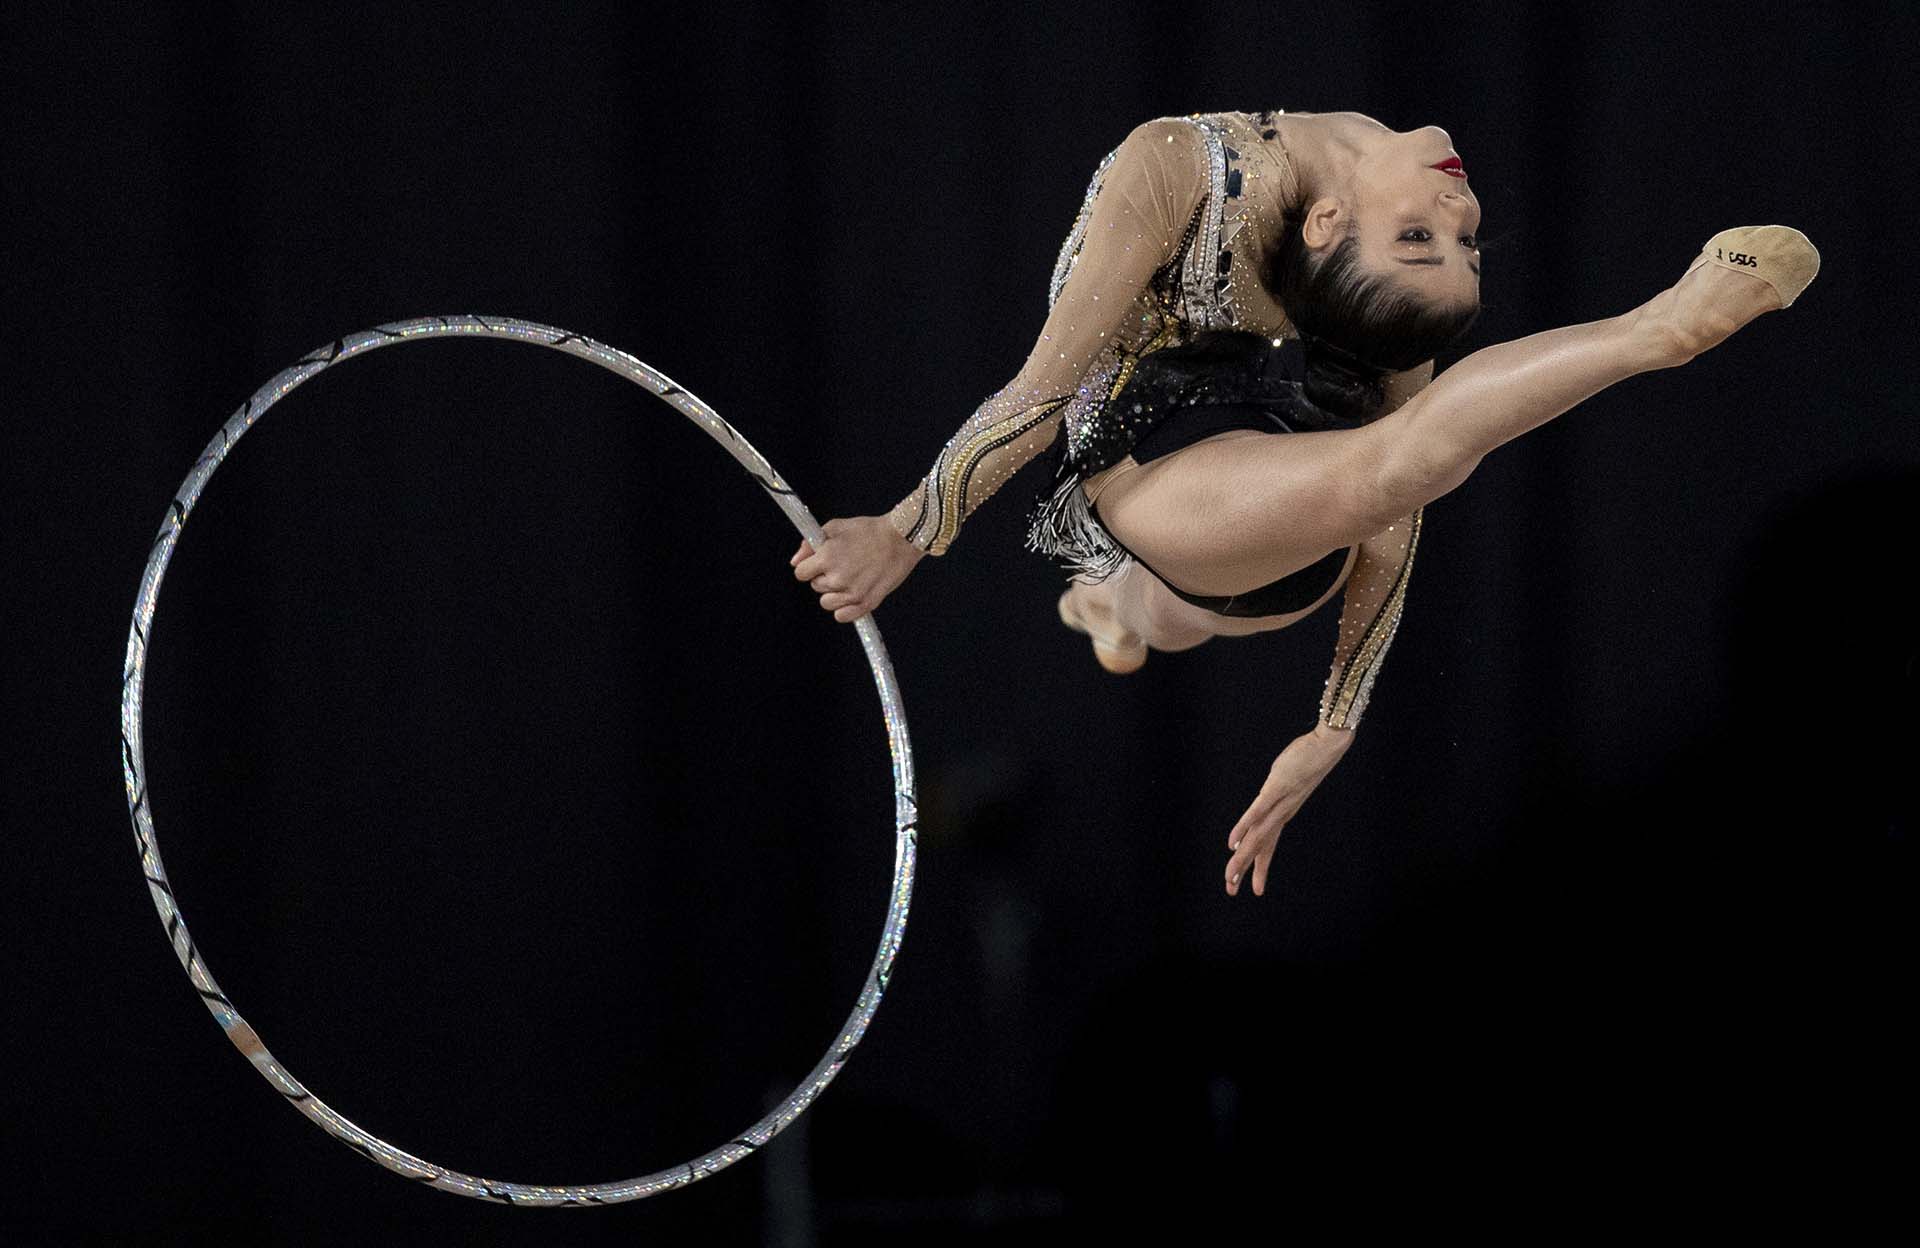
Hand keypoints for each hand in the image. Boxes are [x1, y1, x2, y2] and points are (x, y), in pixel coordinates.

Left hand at [791, 515, 925, 622]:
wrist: (901, 538)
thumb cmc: (870, 530)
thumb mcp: (835, 527)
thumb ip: (810, 544)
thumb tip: (796, 562)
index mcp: (827, 558)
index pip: (801, 574)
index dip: (809, 567)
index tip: (819, 563)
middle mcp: (837, 578)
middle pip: (815, 587)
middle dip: (824, 577)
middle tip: (843, 565)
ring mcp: (852, 593)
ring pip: (826, 603)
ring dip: (834, 593)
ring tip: (850, 578)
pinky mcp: (867, 603)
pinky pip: (842, 616)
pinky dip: (844, 609)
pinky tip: (852, 594)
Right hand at [1224, 724, 1354, 896]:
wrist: (1327, 746)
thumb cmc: (1308, 759)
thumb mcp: (1289, 780)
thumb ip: (1278, 791)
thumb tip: (1271, 794)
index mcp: (1284, 813)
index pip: (1269, 847)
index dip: (1260, 868)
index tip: (1256, 890)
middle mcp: (1282, 814)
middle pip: (1260, 847)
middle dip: (1245, 870)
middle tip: (1231, 892)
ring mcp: (1279, 802)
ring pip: (1257, 836)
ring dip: (1242, 858)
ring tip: (1231, 876)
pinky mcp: (1276, 787)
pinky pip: (1257, 812)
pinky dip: (1243, 828)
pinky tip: (1232, 842)